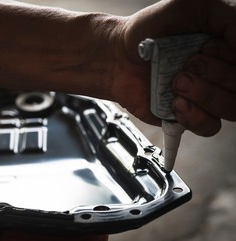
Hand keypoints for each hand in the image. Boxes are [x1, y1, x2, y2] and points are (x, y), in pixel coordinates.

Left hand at [112, 0, 235, 135]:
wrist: (118, 54)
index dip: (228, 57)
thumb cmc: (152, 28)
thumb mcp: (195, 7)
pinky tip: (175, 102)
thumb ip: (229, 19)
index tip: (205, 45)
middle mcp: (222, 72)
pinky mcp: (187, 115)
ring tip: (177, 81)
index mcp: (228, 48)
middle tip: (187, 63)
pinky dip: (193, 116)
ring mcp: (206, 96)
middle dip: (214, 73)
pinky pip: (208, 126)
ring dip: (204, 94)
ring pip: (231, 108)